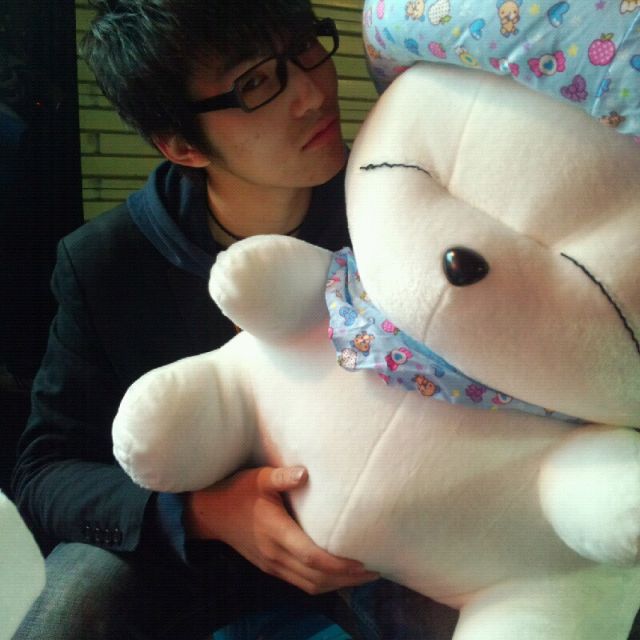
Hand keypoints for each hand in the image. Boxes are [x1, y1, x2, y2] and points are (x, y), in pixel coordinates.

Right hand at [184, 466, 378, 593]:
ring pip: (310, 586)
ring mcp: (272, 565)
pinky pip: (301, 583)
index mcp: (275, 533)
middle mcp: (275, 555)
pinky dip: (323, 584)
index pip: (312, 557)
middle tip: (376, 570)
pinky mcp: (271, 567)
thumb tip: (305, 472)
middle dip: (348, 578)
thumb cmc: (238, 490)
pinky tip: (339, 576)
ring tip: (364, 576)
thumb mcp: (258, 477)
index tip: (364, 561)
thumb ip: (281, 476)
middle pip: (317, 577)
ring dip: (338, 585)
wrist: (211, 513)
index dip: (340, 564)